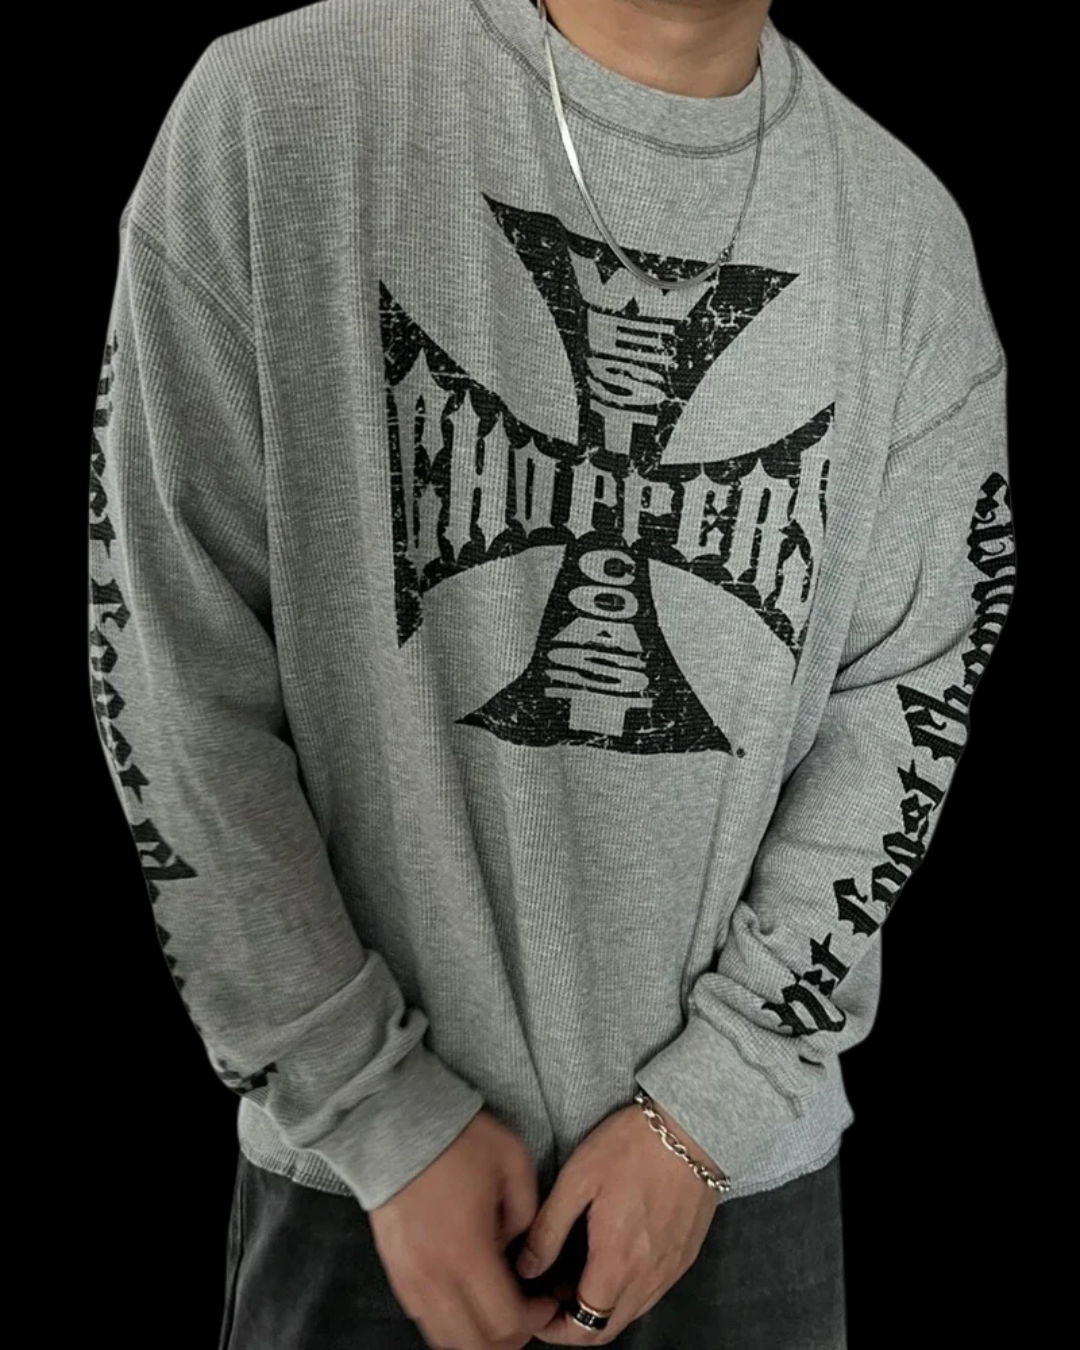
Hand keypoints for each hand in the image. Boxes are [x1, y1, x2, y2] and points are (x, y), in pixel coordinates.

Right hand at [368, 1109, 561, 1349]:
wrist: (392, 1124)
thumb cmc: (457, 1140)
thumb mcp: (513, 1163)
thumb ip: (528, 1214)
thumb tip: (521, 1250)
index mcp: (468, 1252)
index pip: (505, 1321)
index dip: (534, 1321)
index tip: (547, 1302)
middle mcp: (435, 1276)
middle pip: (475, 1345)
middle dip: (509, 1339)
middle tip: (528, 1314)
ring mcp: (410, 1278)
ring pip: (446, 1338)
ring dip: (477, 1336)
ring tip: (499, 1310)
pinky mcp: (395, 1270)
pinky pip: (424, 1318)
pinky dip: (450, 1321)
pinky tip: (466, 1297)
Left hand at [514, 1100, 721, 1344]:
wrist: (691, 1127)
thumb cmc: (632, 1146)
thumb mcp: (578, 1179)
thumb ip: (548, 1230)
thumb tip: (526, 1268)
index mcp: (618, 1262)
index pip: (584, 1327)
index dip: (555, 1330)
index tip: (537, 1312)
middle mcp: (649, 1277)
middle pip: (608, 1328)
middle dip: (575, 1323)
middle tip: (552, 1293)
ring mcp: (671, 1268)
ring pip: (631, 1311)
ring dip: (601, 1306)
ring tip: (576, 1272)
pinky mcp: (685, 1255)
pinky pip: (652, 1291)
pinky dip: (626, 1290)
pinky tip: (611, 1258)